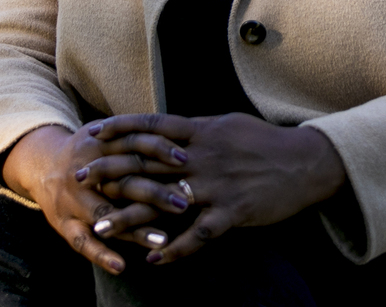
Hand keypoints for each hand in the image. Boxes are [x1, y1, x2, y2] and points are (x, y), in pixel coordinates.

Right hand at [1, 123, 191, 273]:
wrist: (41, 166)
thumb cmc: (88, 152)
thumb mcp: (105, 136)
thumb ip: (133, 136)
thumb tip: (178, 136)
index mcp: (97, 145)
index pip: (132, 144)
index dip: (158, 149)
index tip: (186, 159)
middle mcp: (84, 171)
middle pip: (122, 181)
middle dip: (155, 193)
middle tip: (184, 203)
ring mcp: (71, 199)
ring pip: (105, 213)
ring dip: (134, 229)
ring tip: (163, 240)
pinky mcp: (63, 223)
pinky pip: (82, 241)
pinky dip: (101, 254)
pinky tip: (121, 266)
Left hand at [76, 112, 347, 264]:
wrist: (305, 162)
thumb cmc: (265, 141)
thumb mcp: (228, 124)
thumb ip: (196, 129)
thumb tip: (170, 127)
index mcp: (201, 131)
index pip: (152, 126)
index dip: (120, 128)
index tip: (92, 133)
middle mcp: (202, 156)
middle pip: (147, 162)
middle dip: (110, 171)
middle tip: (79, 178)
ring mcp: (216, 185)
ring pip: (164, 201)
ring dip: (129, 216)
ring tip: (100, 228)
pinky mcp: (233, 211)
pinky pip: (199, 234)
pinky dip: (176, 249)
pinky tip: (154, 261)